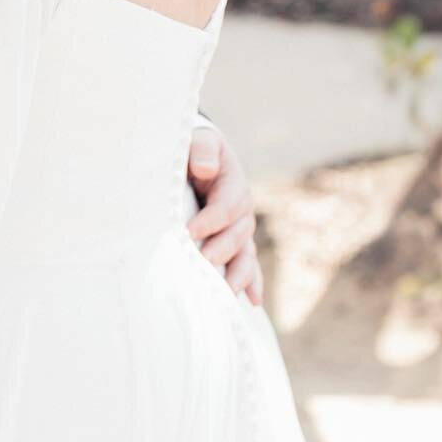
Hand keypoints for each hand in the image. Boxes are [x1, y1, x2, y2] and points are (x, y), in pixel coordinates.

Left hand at [186, 122, 263, 305]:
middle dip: (221, 250)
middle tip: (203, 264)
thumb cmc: (192, 148)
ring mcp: (240, 227)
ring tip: (228, 293)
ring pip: (245, 254)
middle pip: (238, 234)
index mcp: (233, 182)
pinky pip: (247, 263)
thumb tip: (205, 169)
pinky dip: (251, 282)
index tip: (188, 232)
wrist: (196, 155)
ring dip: (239, 274)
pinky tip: (252, 302)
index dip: (210, 220)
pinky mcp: (234, 241)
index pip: (226, 206)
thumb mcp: (198, 139)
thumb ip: (202, 149)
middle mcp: (241, 208)